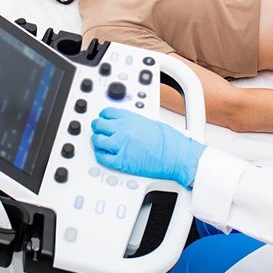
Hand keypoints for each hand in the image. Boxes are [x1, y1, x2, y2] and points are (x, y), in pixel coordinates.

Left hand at [91, 107, 205, 188]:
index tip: (103, 119)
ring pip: (97, 140)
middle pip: (99, 124)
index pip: (107, 112)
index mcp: (130, 117)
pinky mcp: (121, 160)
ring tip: (100, 143)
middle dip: (98, 127)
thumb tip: (127, 125)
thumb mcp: (150, 122)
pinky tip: (103, 154)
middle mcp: (122, 129)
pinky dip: (100, 155)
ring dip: (97, 141)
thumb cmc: (169, 141)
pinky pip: (103, 157)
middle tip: (98, 130)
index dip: (103, 116)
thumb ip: (134, 122)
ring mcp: (120, 144)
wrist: (175, 155)